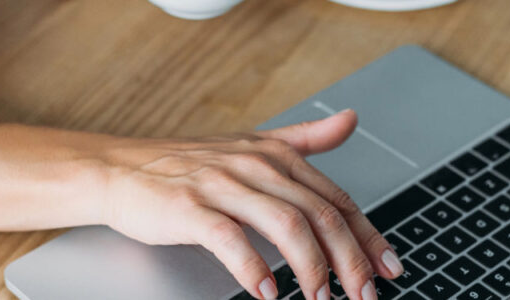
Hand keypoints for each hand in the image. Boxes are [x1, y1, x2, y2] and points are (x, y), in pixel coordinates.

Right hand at [94, 109, 401, 299]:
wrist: (121, 169)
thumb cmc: (187, 164)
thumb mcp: (251, 144)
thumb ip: (304, 138)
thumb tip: (350, 120)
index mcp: (275, 155)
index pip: (336, 199)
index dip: (368, 236)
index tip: (388, 267)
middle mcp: (255, 166)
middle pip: (320, 214)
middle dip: (350, 260)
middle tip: (364, 294)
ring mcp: (222, 184)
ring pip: (286, 224)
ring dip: (311, 267)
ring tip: (321, 298)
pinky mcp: (189, 207)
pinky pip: (231, 239)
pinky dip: (254, 269)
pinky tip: (267, 293)